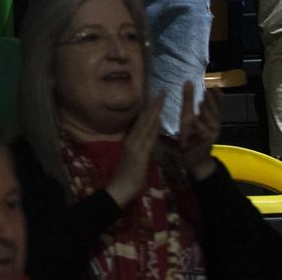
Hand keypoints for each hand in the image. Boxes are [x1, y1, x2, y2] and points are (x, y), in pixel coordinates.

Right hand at [107, 92, 165, 206]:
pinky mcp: (138, 153)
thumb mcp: (134, 159)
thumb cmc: (126, 177)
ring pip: (146, 125)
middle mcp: (132, 140)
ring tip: (160, 98)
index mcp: (131, 141)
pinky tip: (157, 118)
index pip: (141, 121)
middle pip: (144, 119)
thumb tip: (146, 138)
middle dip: (153, 105)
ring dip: (154, 111)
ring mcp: (135, 145)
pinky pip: (147, 137)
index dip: (149, 109)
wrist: (120, 189)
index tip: (156, 97)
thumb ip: (140, 148)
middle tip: (161, 91)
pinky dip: (152, 127)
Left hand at [175, 82, 221, 179]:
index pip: (217, 104)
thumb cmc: (190, 134)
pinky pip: (204, 133)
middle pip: (215, 111)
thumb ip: (188, 100)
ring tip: (201, 101)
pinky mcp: (206, 143)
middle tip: (208, 89)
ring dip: (206, 111)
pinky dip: (199, 126)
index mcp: (211, 117)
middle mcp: (215, 125)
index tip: (215, 84)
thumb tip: (188, 82)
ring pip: (211, 121)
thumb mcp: (187, 115)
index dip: (216, 95)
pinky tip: (195, 119)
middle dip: (212, 100)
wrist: (191, 157)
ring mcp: (212, 134)